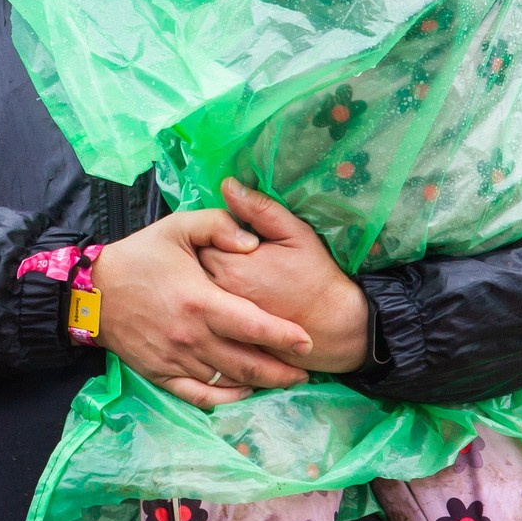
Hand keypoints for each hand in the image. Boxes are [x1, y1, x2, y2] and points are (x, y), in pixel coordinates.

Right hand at [91, 209, 314, 409]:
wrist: (92, 292)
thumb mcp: (177, 227)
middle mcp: (191, 337)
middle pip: (247, 363)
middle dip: (282, 371)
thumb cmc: (139, 257)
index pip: (252, 325)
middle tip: (304, 371)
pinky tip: (244, 393)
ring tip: (283, 381)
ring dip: (259, 384)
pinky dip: (226, 399)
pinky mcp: (162, 374)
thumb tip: (253, 243)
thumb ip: (219, 226)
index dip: (283, 336)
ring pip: (227, 381)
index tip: (307, 342)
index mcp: (200, 302)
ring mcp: (176, 360)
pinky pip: (200, 396)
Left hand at [194, 179, 371, 374]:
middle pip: (189, 266)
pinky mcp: (225, 335)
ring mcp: (219, 318)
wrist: (332, 327)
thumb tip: (227, 185)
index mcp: (231, 265)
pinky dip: (209, 304)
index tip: (224, 233)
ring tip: (224, 274)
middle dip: (198, 255)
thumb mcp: (295, 234)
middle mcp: (218, 294)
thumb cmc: (315, 277)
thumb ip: (259, 209)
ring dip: (199, 280)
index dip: (207, 232)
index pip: (196, 238)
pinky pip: (204, 314)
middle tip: (221, 251)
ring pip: (193, 291)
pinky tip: (224, 300)